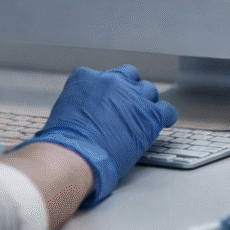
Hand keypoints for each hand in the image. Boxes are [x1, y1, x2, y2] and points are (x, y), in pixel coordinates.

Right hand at [22, 65, 176, 206]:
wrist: (76, 153)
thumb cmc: (64, 140)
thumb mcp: (63, 110)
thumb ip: (78, 103)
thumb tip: (84, 113)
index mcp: (86, 77)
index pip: (103, 76)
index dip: (107, 90)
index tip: (109, 100)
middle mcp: (111, 81)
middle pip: (129, 76)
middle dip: (129, 89)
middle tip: (127, 105)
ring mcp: (132, 96)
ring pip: (148, 90)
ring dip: (146, 102)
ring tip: (143, 116)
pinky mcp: (149, 114)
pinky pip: (166, 110)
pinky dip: (165, 116)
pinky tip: (163, 122)